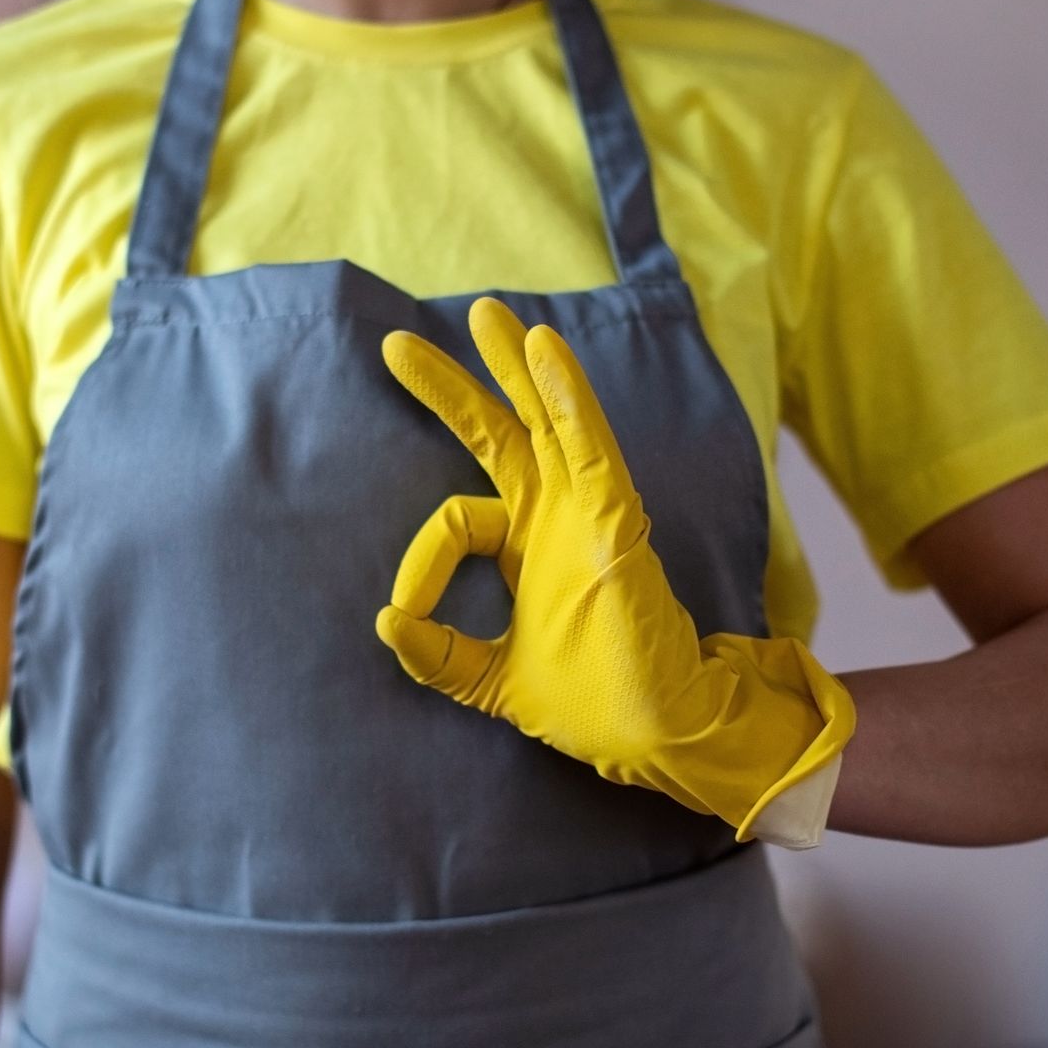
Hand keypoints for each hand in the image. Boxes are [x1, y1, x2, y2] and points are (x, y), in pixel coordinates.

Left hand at [374, 297, 853, 847]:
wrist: (663, 731)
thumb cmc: (593, 702)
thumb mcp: (490, 681)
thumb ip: (440, 656)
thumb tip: (384, 621)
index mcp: (528, 547)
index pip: (458, 522)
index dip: (421, 564)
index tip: (404, 612)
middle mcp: (556, 518)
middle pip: (498, 434)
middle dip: (452, 386)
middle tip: (397, 345)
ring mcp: (589, 514)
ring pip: (547, 421)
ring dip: (518, 365)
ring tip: (487, 316)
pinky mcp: (616, 521)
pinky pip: (589, 446)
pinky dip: (568, 396)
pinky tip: (544, 350)